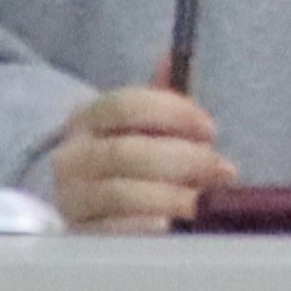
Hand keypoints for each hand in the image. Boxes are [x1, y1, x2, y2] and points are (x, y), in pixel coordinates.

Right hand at [48, 62, 233, 233]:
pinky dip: (144, 227)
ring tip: (203, 203)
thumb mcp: (139, 127)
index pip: (125, 105)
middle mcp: (71, 157)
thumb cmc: (124, 161)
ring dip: (170, 197)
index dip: (172, 113)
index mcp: (87, 119)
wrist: (82, 207)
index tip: (210, 128)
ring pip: (121, 194)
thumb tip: (173, 53)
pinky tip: (171, 227)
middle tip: (220, 171)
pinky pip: (113, 233)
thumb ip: (159, 97)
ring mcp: (70, 199)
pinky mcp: (78, 237)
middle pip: (126, 152)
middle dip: (181, 161)